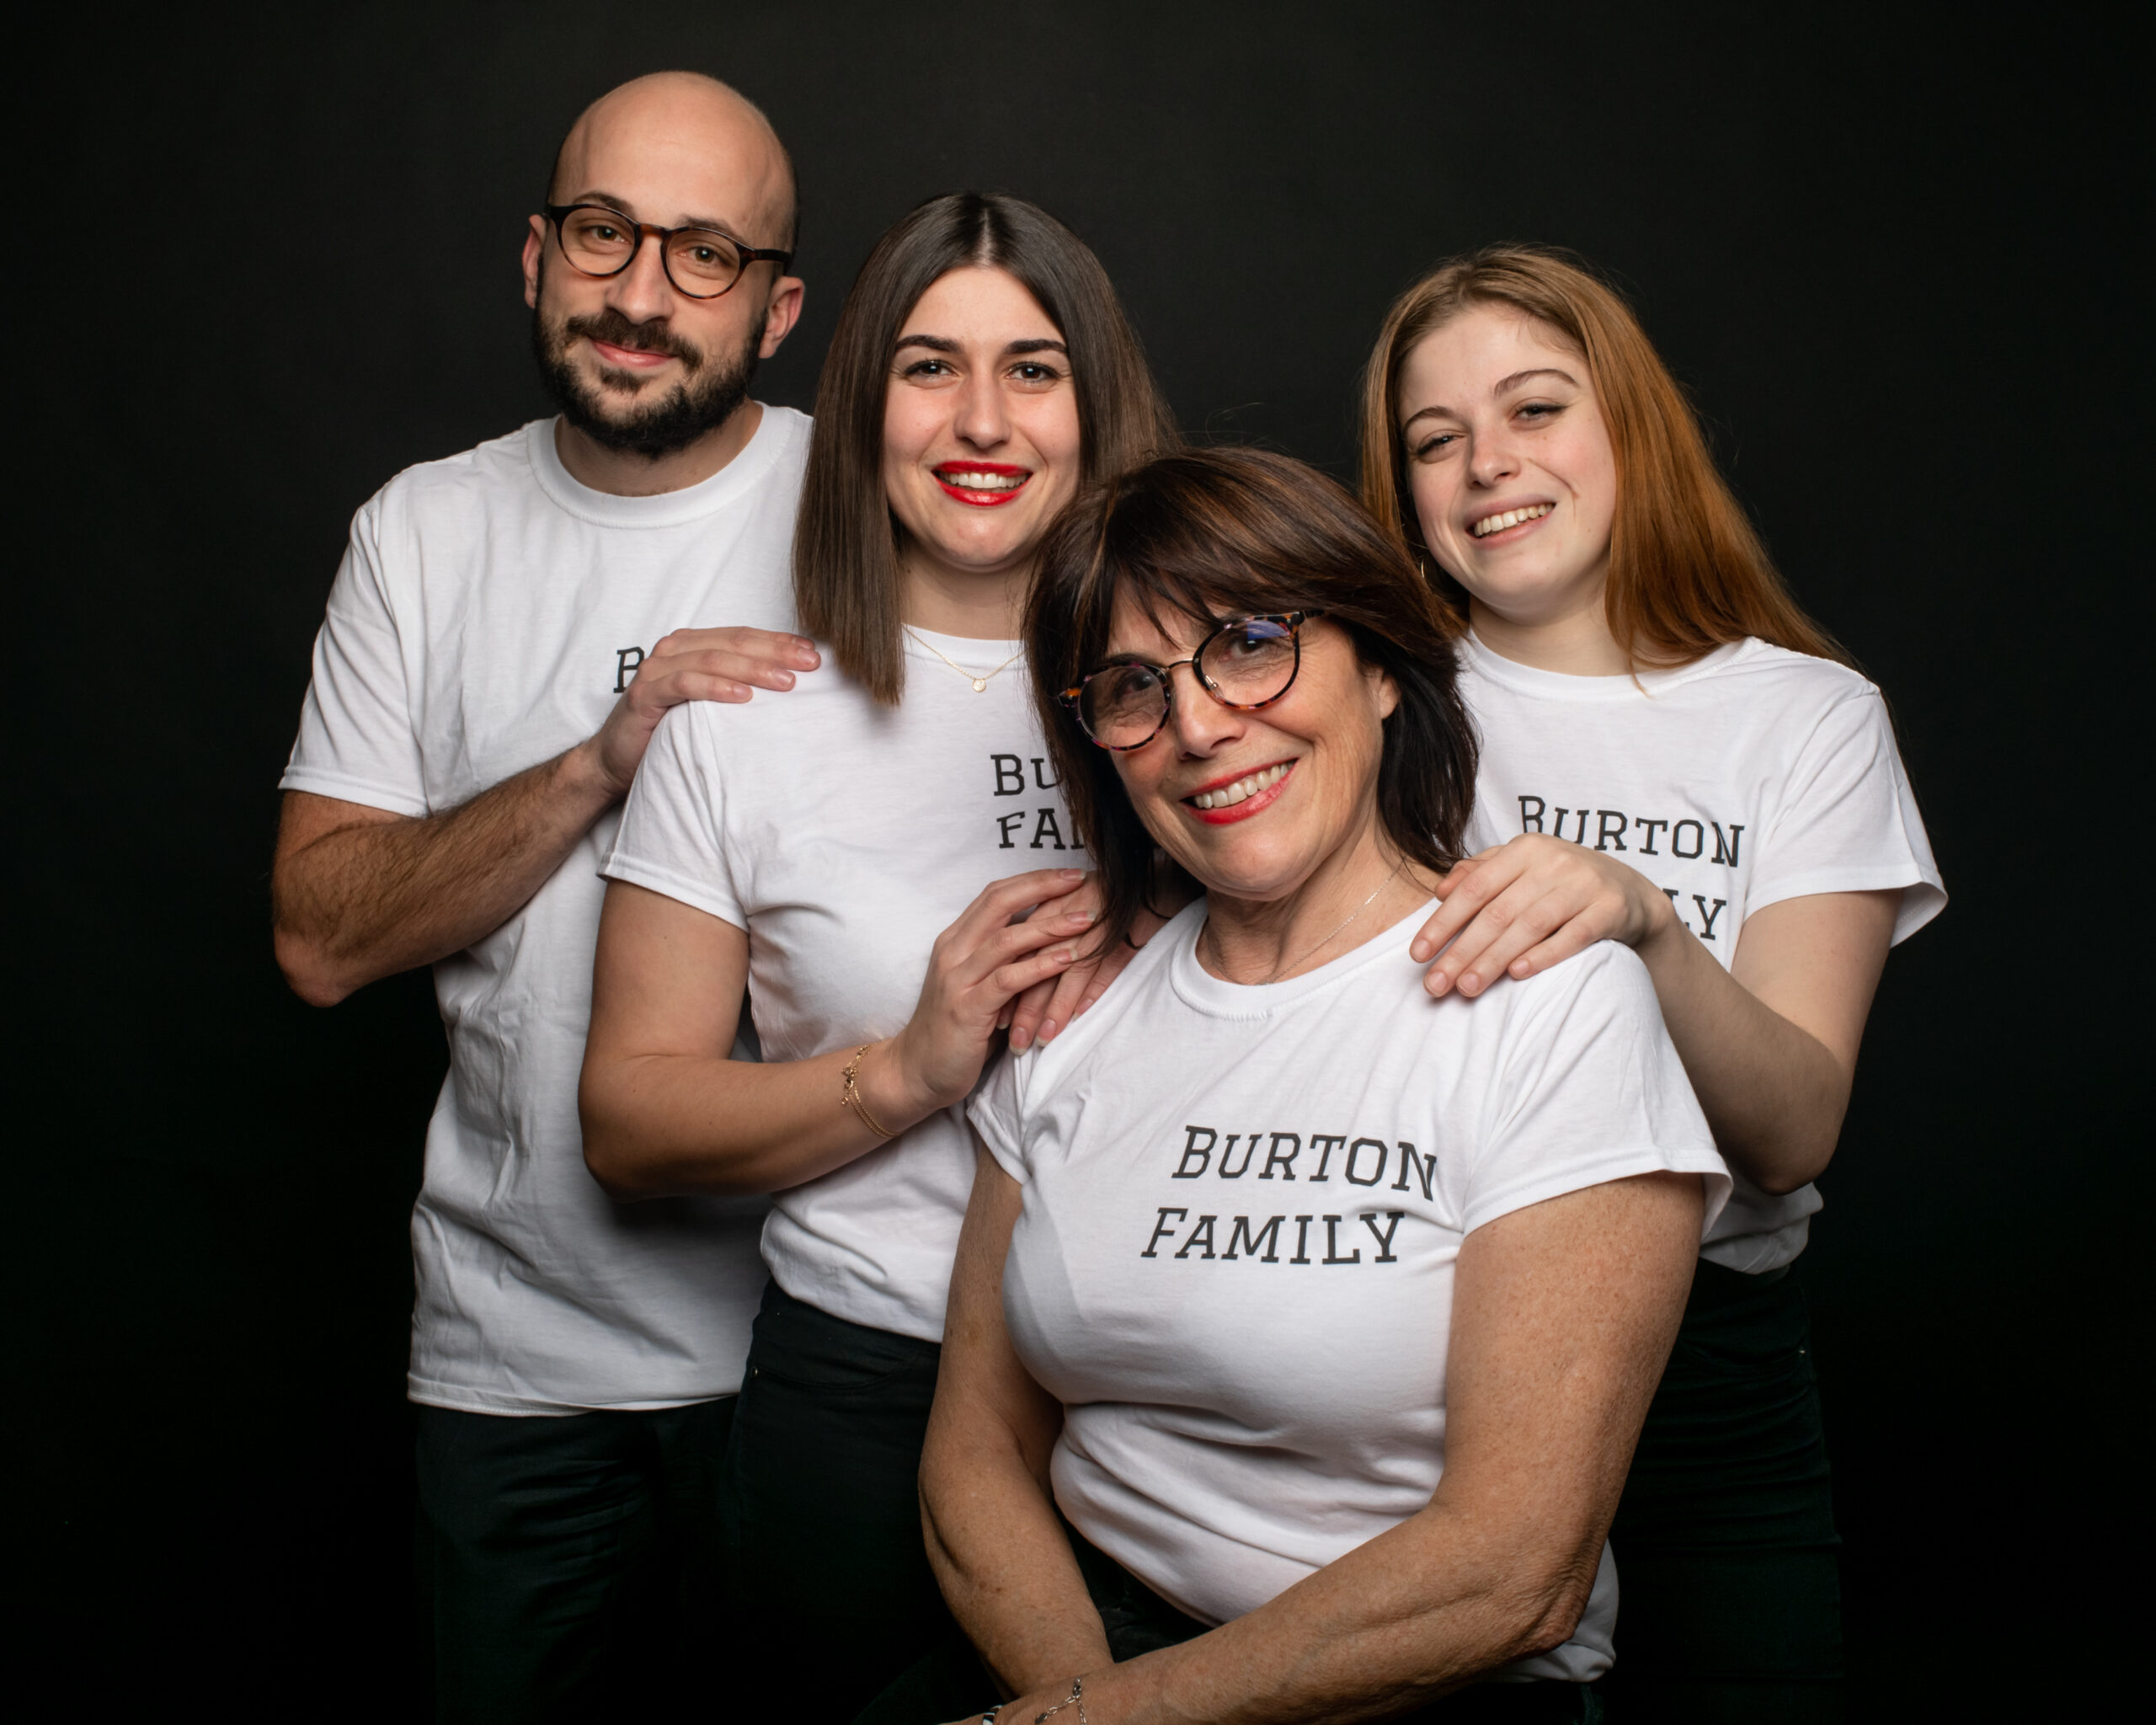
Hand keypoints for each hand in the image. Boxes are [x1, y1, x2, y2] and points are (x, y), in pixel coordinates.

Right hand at [579, 626, 821, 799]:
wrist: (615, 759)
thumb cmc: (669, 730)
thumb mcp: (709, 705)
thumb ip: (737, 687)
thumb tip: (790, 685)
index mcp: (693, 646)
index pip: (743, 636)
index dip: (779, 641)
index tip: (814, 653)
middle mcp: (675, 651)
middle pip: (733, 643)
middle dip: (775, 651)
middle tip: (811, 663)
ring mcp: (657, 670)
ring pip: (711, 659)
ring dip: (753, 668)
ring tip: (786, 681)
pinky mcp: (644, 695)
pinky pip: (684, 685)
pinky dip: (715, 687)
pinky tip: (743, 696)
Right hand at [877, 870, 1094, 1118]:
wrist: (916, 1071)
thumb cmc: (955, 1029)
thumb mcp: (976, 984)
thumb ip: (1001, 960)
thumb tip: (1046, 936)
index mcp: (954, 941)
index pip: (994, 895)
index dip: (1032, 880)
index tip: (1068, 873)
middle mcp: (952, 952)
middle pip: (999, 903)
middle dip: (1043, 887)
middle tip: (1081, 880)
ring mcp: (957, 980)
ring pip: (1007, 939)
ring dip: (1051, 926)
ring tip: (1087, 919)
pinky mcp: (968, 1009)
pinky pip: (1008, 980)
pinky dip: (1041, 966)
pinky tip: (1069, 959)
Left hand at [1002, 877, 1172, 1050]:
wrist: (1150, 880)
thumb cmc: (1105, 896)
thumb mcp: (1069, 908)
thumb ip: (1044, 934)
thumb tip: (1018, 972)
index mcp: (1049, 911)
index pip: (1019, 956)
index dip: (1006, 989)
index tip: (995, 1020)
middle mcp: (1067, 919)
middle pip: (1038, 968)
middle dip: (1023, 1008)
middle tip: (1014, 1043)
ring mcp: (1095, 928)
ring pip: (1067, 972)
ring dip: (1053, 1009)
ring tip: (1042, 1040)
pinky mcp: (1123, 935)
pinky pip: (1104, 967)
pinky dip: (1091, 993)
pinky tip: (1077, 1019)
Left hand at [1410, 834, 1677, 997]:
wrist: (1631, 893)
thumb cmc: (1562, 882)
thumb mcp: (1523, 867)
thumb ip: (1481, 873)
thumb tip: (1439, 890)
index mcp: (1525, 849)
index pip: (1475, 888)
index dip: (1444, 922)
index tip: (1418, 954)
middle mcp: (1554, 861)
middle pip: (1498, 912)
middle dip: (1462, 951)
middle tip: (1436, 985)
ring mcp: (1584, 884)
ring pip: (1530, 925)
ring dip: (1494, 959)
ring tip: (1466, 988)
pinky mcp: (1610, 908)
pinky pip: (1573, 936)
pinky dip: (1545, 955)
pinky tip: (1517, 974)